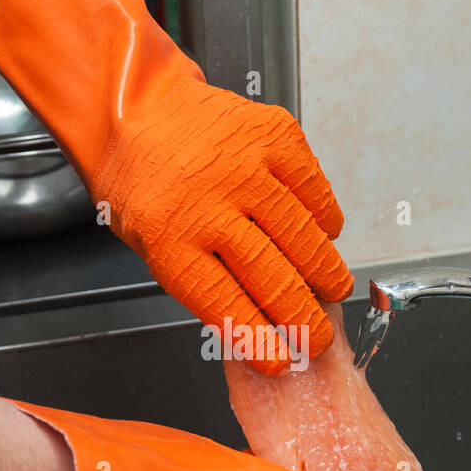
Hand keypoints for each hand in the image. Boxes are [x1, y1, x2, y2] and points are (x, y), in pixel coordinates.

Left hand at [0, 0, 351, 373]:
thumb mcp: (151, 244)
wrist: (135, 107)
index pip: (227, 305)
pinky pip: (315, 191)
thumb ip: (202, 282)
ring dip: (326, 273)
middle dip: (304, 320)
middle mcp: (210, 201)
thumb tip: (261, 325)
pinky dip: (325, 221)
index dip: (262, 341)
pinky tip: (324, 236)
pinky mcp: (276, 137)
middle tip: (318, 337)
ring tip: (334, 292)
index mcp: (169, 238)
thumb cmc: (142, 182)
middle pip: (274, 278)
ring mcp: (247, 166)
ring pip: (304, 237)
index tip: (283, 362)